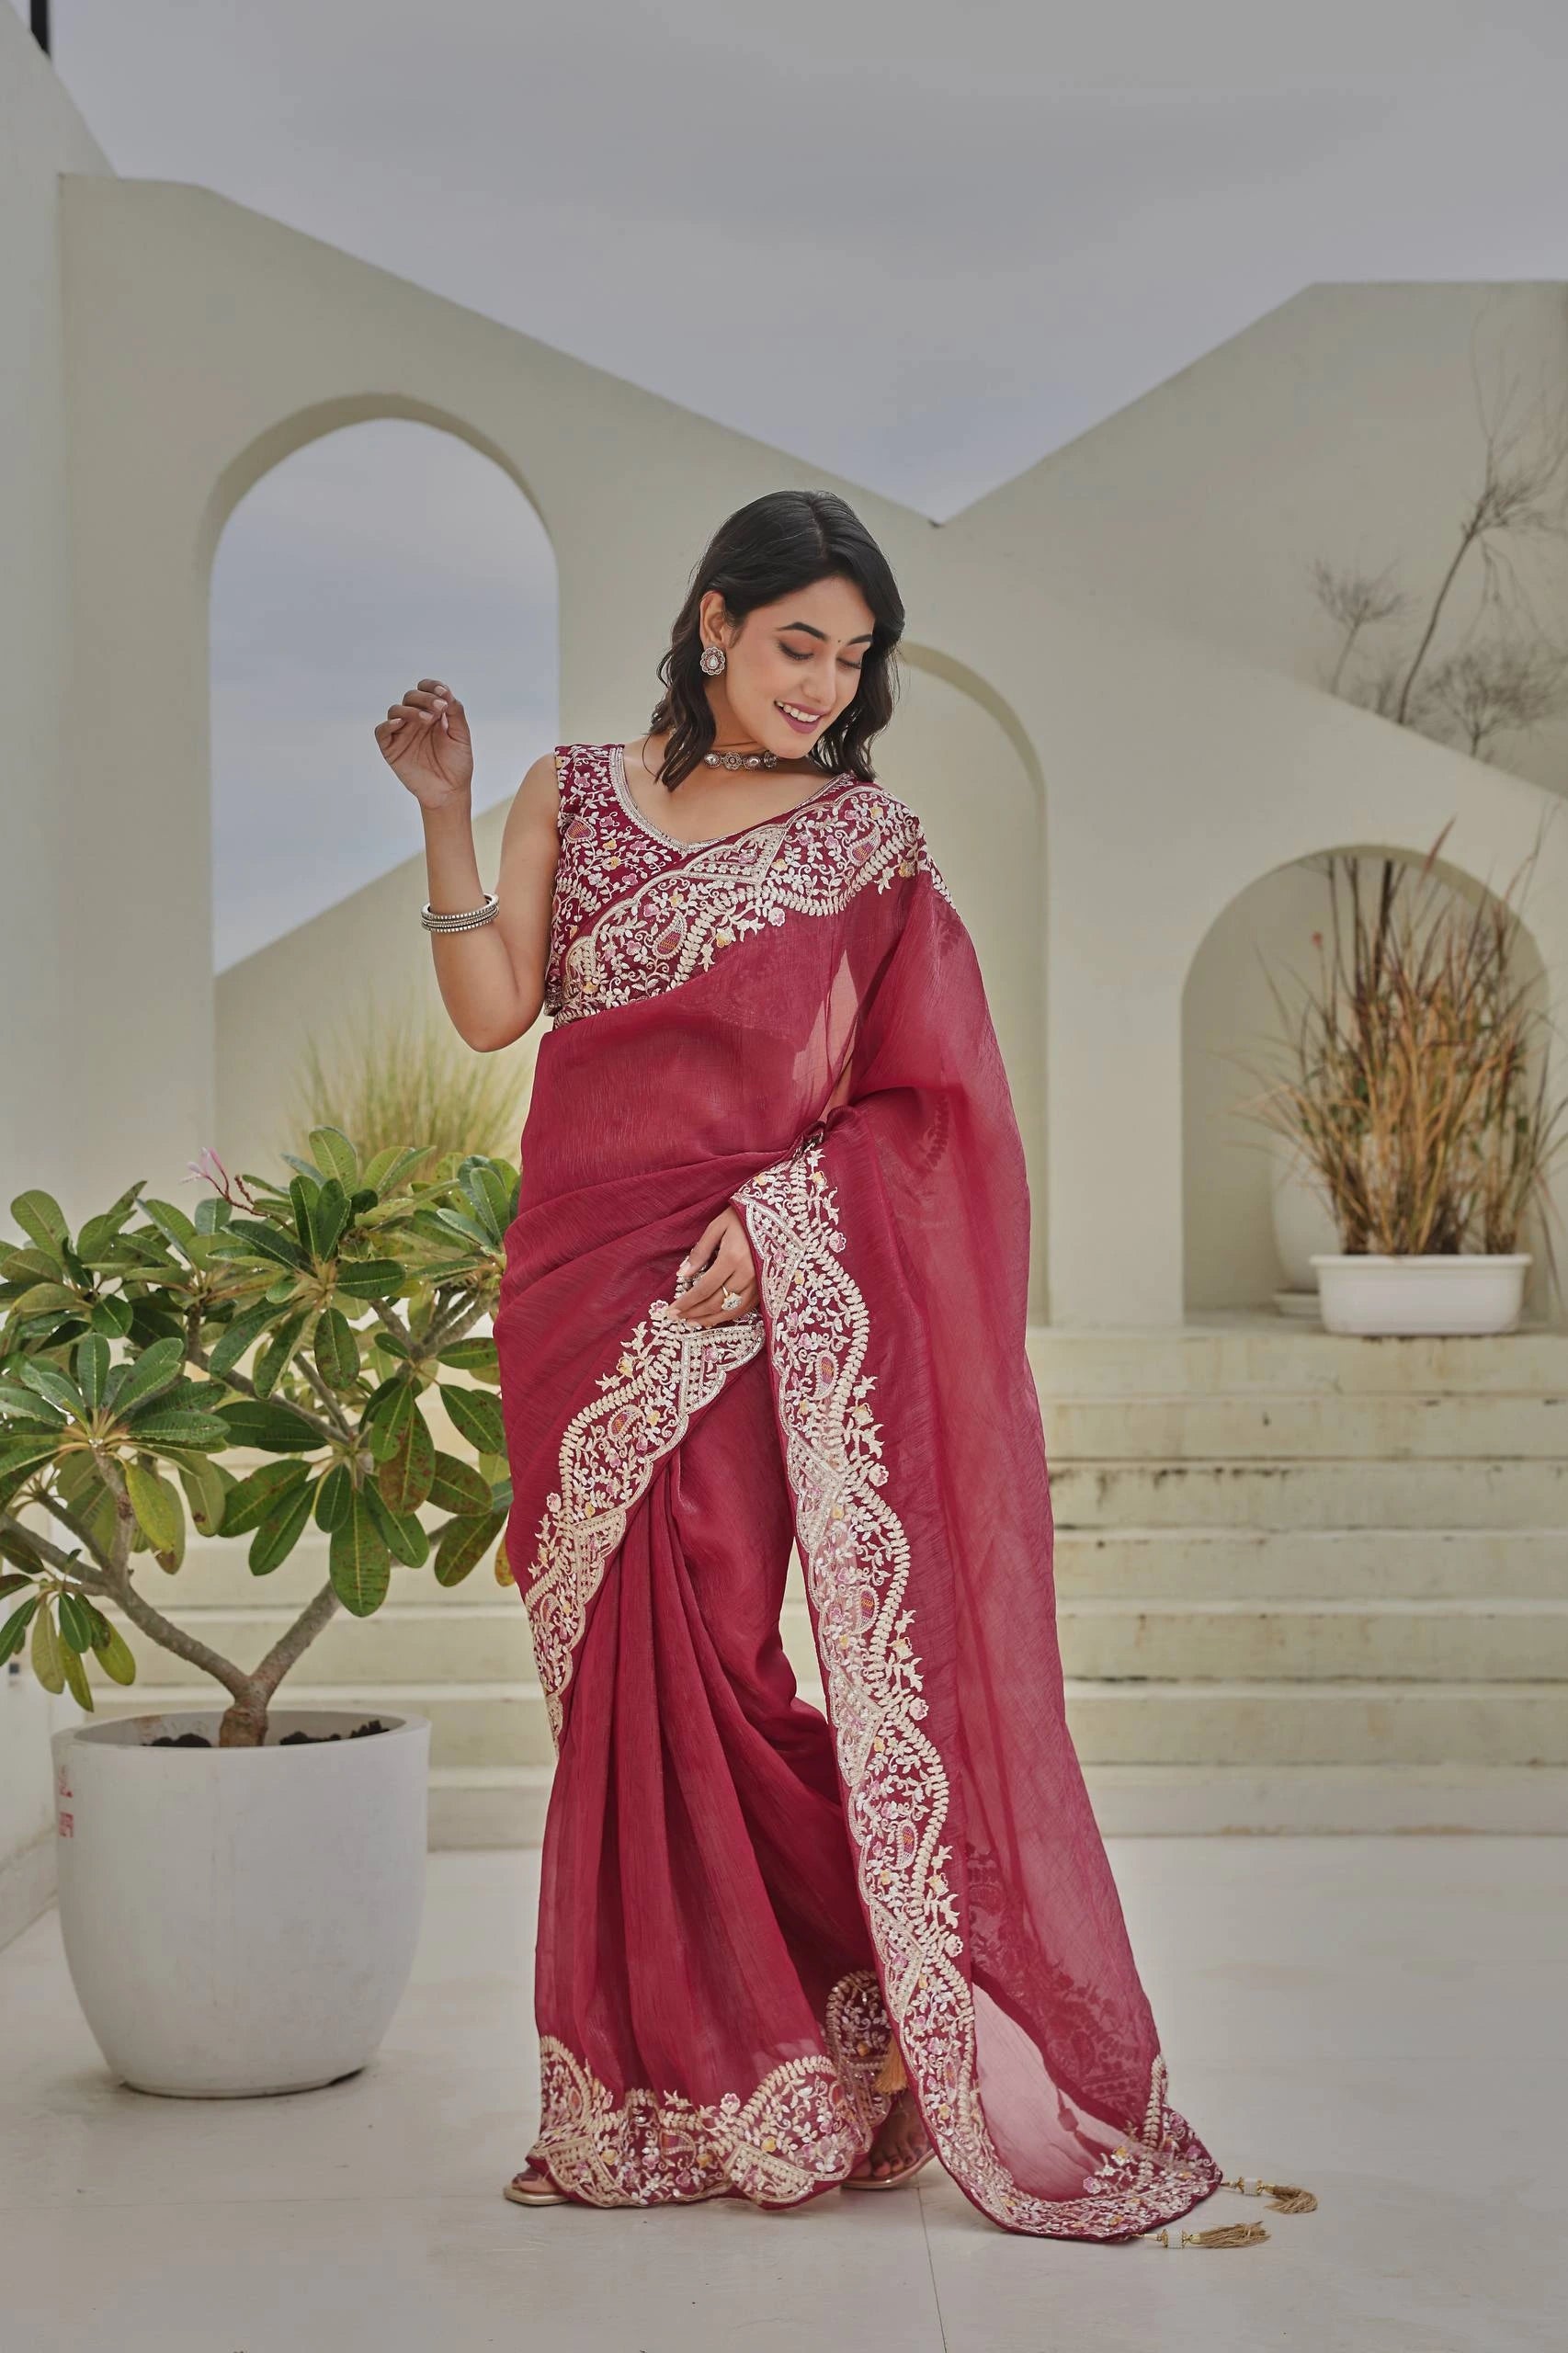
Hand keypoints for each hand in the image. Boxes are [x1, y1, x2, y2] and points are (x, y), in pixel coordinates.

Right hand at [374, 677, 473, 810]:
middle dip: (424, 698)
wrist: (449, 792)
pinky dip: (388, 724)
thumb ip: (455, 712)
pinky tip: (400, 724)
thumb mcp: (461, 735)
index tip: (442, 692)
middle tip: (439, 708)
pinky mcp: (391, 748)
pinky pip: (382, 731)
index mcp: (432, 714)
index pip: (426, 690)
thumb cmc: (457, 765)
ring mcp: (402, 733)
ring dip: (410, 710)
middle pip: (410, 697)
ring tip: (428, 720)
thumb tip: (445, 691)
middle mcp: (415, 721)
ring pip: (396, 710)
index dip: (431, 686)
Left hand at [667, 1207, 759, 1326]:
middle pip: (716, 1302)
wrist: (777, 1215)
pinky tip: (715, 1317)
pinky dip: (728, 1316)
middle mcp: (748, 1274)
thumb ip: (700, 1252)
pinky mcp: (766, 1287)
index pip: (704, 1288)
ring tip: (692, 1322)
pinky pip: (745, 1308)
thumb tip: (682, 1274)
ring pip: (731, 1310)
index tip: (672, 1309)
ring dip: (710, 1319)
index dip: (687, 1302)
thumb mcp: (717, 1227)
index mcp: (732, 1258)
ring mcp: (759, 1283)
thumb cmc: (743, 1218)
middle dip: (694, 1313)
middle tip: (678, 1317)